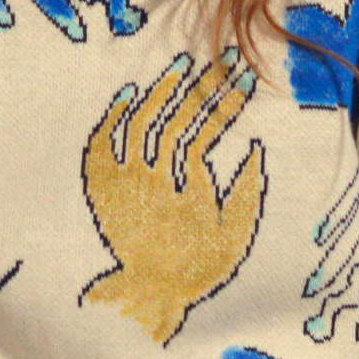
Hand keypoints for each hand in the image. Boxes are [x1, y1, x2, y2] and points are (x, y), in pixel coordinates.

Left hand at [81, 51, 265, 344]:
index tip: (244, 80)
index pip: (206, 131)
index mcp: (186, 191)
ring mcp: (121, 183)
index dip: (226, 103)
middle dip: (200, 88)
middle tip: (220, 62)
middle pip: (173, 120)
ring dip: (160, 92)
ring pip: (137, 124)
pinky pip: (101, 144)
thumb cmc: (197, 269)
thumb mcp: (234, 237)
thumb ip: (247, 192)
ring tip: (181, 66)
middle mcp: (150, 182)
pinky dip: (114, 116)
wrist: (147, 296)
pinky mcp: (101, 189)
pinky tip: (130, 93)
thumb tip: (258, 150)